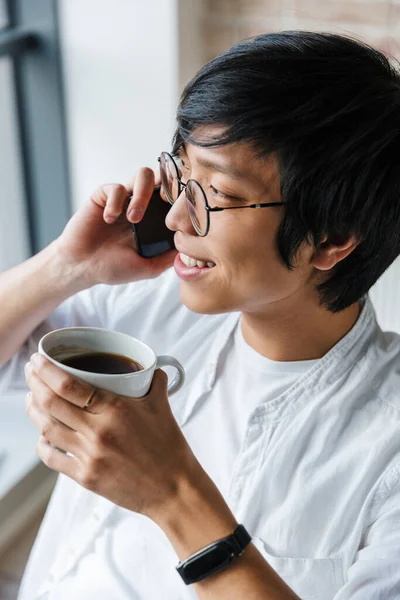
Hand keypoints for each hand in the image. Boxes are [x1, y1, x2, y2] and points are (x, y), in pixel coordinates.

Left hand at [24, 353, 202, 521]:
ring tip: (32, 399)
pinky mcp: (85, 477)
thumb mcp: (163, 407)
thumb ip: (155, 382)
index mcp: (115, 409)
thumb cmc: (169, 447)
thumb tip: (151, 367)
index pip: (69, 385)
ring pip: (47, 428)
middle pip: (51, 403)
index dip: (46, 371)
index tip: (37, 360)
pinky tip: (42, 436)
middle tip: (31, 373)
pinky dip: (42, 444)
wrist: (174, 489)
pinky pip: (53, 458)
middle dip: (34, 384)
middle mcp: (97, 431)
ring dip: (34, 411)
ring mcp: (89, 455)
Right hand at [55, 167, 176, 286]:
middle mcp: (142, 205)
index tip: (181, 211)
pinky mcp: (104, 196)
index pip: (175, 198)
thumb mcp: (147, 268)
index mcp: (154, 220)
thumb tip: (191, 249)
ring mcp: (124, 198)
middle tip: (165, 204)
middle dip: (169, 186)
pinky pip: (116, 187)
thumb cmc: (113, 268)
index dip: (182, 198)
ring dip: (143, 195)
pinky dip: (116, 202)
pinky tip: (109, 219)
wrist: (81, 267)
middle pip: (165, 178)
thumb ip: (167, 258)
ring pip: (144, 174)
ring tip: (133, 218)